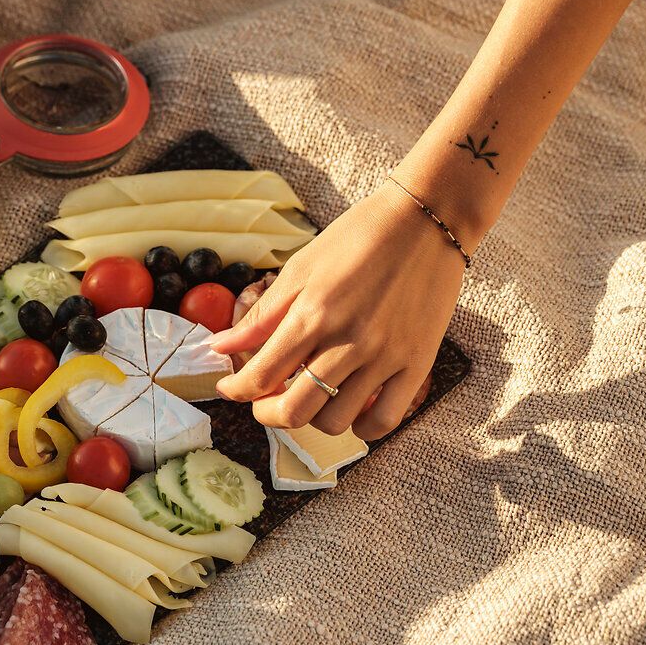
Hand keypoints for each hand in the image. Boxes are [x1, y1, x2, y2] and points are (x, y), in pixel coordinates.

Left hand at [212, 184, 466, 438]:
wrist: (426, 219)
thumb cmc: (359, 235)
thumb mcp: (302, 267)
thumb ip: (262, 314)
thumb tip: (220, 346)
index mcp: (313, 313)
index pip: (262, 374)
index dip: (237, 390)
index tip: (230, 388)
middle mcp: (347, 341)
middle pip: (295, 410)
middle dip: (268, 413)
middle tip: (265, 401)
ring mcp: (385, 357)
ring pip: (336, 421)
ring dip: (313, 417)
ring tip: (311, 394)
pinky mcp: (418, 364)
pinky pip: (386, 421)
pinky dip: (362, 425)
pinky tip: (351, 406)